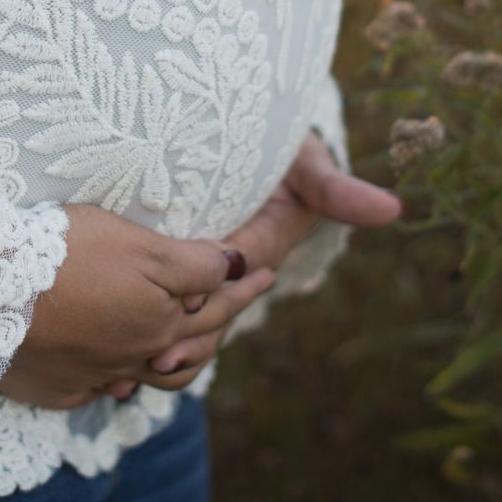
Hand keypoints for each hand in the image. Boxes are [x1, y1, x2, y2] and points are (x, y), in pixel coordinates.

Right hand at [0, 204, 277, 408]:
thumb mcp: (138, 244)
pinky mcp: (54, 387)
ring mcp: (91, 377)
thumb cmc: (63, 255)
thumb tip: (235, 266)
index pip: (216, 305)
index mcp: (160, 324)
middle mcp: (133, 359)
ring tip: (181, 341)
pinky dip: (115, 374)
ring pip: (147, 374)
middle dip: (214, 322)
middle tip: (233, 299)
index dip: (244, 285)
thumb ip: (194, 263)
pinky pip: (98, 386)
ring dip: (169, 358)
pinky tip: (115, 366)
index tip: (266, 270)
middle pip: (188, 347)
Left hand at [143, 132, 400, 375]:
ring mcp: (194, 271)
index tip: (191, 306)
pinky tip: (107, 353)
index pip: (237, 282)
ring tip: (131, 370)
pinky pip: (149, 301)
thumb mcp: (309, 166)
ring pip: (178, 321)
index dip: (217, 296)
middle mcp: (225, 269)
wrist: (236, 131)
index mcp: (258, 249)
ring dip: (156, 343)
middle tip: (157, 358)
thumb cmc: (280, 146)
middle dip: (185, 340)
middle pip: (206, 316)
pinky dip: (133, 325)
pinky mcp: (163, 264)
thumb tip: (393, 209)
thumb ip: (339, 190)